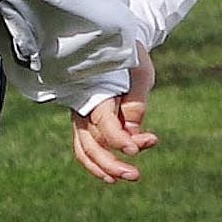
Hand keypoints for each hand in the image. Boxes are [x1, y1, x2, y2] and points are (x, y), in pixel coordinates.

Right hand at [73, 49, 155, 181]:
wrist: (116, 44)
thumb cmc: (131, 56)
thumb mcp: (140, 71)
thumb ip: (137, 101)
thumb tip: (133, 130)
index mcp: (95, 90)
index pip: (104, 123)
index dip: (119, 140)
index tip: (136, 149)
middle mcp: (83, 106)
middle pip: (93, 143)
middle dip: (113, 163)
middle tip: (136, 175)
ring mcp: (81, 116)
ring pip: (85, 150)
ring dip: (105, 168)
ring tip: (130, 177)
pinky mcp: (85, 123)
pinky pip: (83, 148)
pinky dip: (95, 165)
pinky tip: (112, 177)